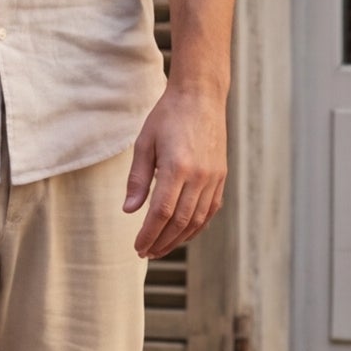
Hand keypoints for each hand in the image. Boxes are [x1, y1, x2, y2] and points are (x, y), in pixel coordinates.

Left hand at [126, 77, 227, 259]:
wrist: (201, 97)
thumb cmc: (167, 117)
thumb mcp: (144, 143)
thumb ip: (138, 179)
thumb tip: (129, 210)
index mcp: (178, 168)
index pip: (162, 212)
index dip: (149, 234)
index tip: (138, 247)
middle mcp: (200, 177)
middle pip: (181, 221)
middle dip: (162, 241)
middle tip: (146, 253)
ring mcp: (214, 178)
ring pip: (198, 219)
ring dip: (179, 238)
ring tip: (160, 247)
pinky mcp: (221, 177)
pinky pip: (210, 209)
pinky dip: (197, 225)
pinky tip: (183, 233)